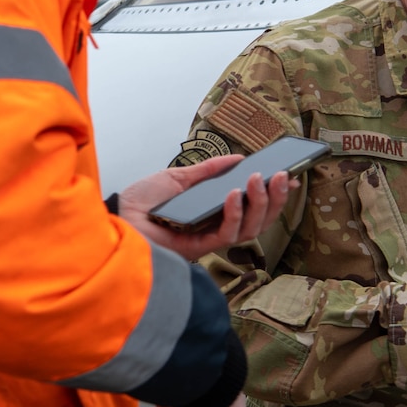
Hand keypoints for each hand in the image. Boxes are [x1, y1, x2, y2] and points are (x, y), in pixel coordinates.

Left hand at [117, 155, 291, 262]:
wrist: (116, 215)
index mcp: (214, 214)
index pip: (253, 208)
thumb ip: (209, 171)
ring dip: (258, 203)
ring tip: (259, 179)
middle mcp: (215, 230)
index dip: (274, 196)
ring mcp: (208, 241)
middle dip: (274, 199)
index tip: (290, 177)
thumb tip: (238, 158)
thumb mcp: (179, 178)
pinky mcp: (198, 249)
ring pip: (248, 230)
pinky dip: (233, 213)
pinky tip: (234, 194)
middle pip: (258, 222)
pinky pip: (225, 234)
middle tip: (282, 175)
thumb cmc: (142, 201)